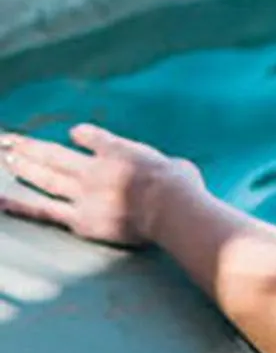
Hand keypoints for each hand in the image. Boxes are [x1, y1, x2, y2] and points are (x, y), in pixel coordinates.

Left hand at [0, 124, 201, 249]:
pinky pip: (44, 210)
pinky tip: (2, 199)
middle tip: (9, 139)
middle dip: (32, 147)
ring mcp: (84, 193)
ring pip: (45, 177)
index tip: (74, 133)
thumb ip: (166, 165)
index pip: (96, 139)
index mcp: (119, 152)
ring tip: (4, 158)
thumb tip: (174, 168)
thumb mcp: (177, 165)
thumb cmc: (181, 186)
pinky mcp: (80, 219)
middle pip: (57, 155)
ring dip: (23, 166)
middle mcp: (94, 169)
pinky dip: (21, 204)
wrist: (170, 206)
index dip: (83, 136)